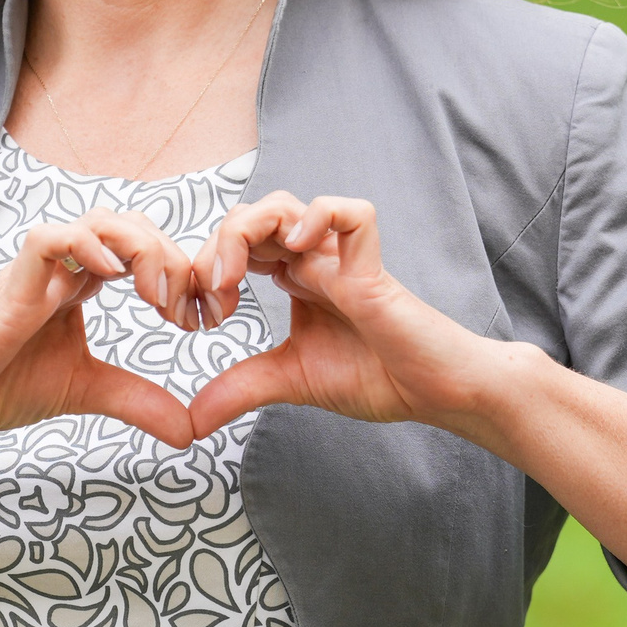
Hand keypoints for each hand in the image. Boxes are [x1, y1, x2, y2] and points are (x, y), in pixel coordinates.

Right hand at [0, 209, 196, 449]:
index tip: (200, 319)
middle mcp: (63, 267)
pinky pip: (50, 239)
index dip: (180, 273)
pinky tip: (111, 277)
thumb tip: (191, 431)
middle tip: (187, 312)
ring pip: (99, 220)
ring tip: (159, 297)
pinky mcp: (10, 286)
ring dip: (142, 250)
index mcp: (80, 284)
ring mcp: (36, 271)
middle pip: (132, 225)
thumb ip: (136, 402)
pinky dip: (86, 246)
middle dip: (173, 259)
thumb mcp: (84, 391)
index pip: (143, 249)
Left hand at [185, 192, 499, 441]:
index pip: (235, 244)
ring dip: (246, 232)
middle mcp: (314, 261)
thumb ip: (242, 389)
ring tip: (232, 279)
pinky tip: (297, 248)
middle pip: (251, 216)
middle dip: (214, 249)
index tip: (195, 316)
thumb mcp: (292, 381)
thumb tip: (192, 421)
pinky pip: (354, 214)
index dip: (204, 267)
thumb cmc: (377, 377)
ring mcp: (342, 262)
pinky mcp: (373, 273)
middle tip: (209, 299)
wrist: (435, 395)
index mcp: (294, 277)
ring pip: (287, 206)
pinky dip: (322, 216)